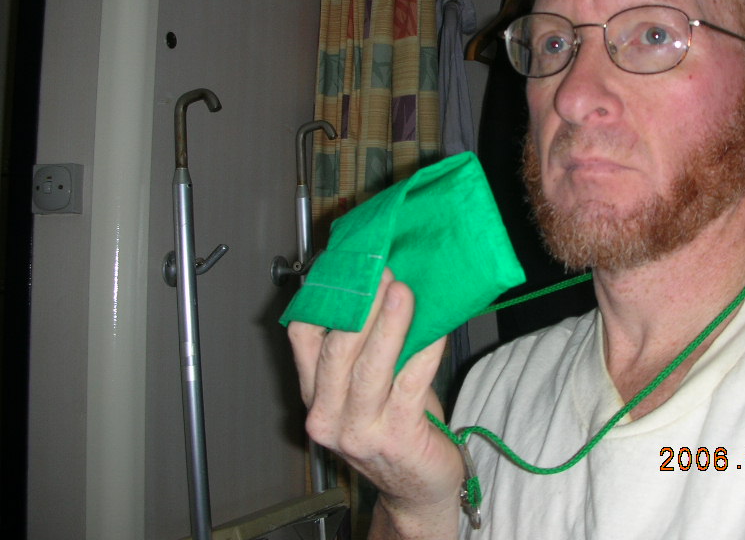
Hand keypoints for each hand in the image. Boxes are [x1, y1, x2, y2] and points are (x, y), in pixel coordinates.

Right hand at [289, 269, 462, 536]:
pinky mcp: (397, 438)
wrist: (418, 487)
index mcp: (315, 393)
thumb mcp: (370, 384)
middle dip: (359, 304)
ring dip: (388, 323)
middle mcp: (327, 414)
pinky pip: (410, 384)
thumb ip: (368, 344)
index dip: (323, 296)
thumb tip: (387, 281)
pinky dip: (424, 351)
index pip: (302, 337)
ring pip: (369, 367)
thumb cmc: (398, 425)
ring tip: (403, 290)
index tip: (346, 262)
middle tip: (381, 269)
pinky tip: (437, 328)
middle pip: (335, 349)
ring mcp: (359, 430)